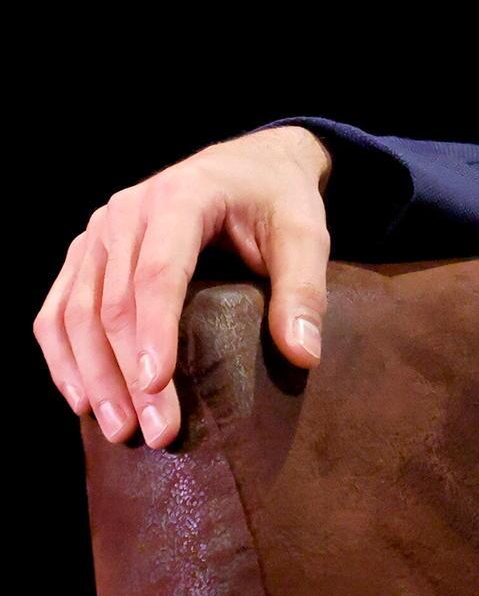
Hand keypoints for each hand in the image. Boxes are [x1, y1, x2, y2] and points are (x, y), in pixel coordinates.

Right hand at [33, 126, 334, 448]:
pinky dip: (64, 358)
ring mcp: (97, 233)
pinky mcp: (84, 254)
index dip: (154, 332)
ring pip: (75, 313)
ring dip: (92, 376)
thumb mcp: (305, 233)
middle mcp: (126, 212)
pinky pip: (57, 312)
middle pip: (113, 302)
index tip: (156, 387)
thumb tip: (303, 356)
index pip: (158, 273)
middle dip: (127, 373)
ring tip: (119, 429)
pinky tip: (83, 401)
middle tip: (151, 431)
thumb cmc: (278, 200)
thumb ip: (304, 289)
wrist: (249, 164)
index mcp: (182, 196)